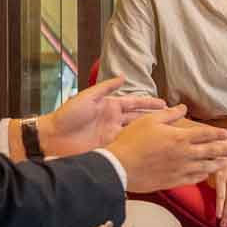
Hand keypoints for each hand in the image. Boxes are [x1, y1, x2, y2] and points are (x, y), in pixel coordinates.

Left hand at [40, 76, 166, 154]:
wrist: (53, 137)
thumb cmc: (67, 115)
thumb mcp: (87, 96)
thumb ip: (105, 88)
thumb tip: (122, 77)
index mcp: (110, 107)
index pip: (135, 104)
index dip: (150, 104)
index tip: (165, 104)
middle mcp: (114, 121)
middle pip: (140, 119)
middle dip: (156, 120)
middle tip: (174, 121)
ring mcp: (112, 135)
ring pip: (137, 134)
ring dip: (151, 134)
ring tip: (168, 135)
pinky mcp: (109, 148)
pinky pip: (127, 147)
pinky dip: (138, 147)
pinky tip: (151, 149)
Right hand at [105, 105, 226, 192]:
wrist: (120, 167)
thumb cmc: (132, 141)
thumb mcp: (149, 120)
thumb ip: (169, 114)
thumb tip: (182, 107)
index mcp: (179, 137)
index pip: (205, 135)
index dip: (218, 134)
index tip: (226, 134)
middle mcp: (184, 154)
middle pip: (210, 152)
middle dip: (222, 150)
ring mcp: (180, 170)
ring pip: (205, 168)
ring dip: (216, 165)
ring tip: (223, 163)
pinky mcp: (174, 181)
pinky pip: (194, 179)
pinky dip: (202, 176)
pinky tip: (205, 175)